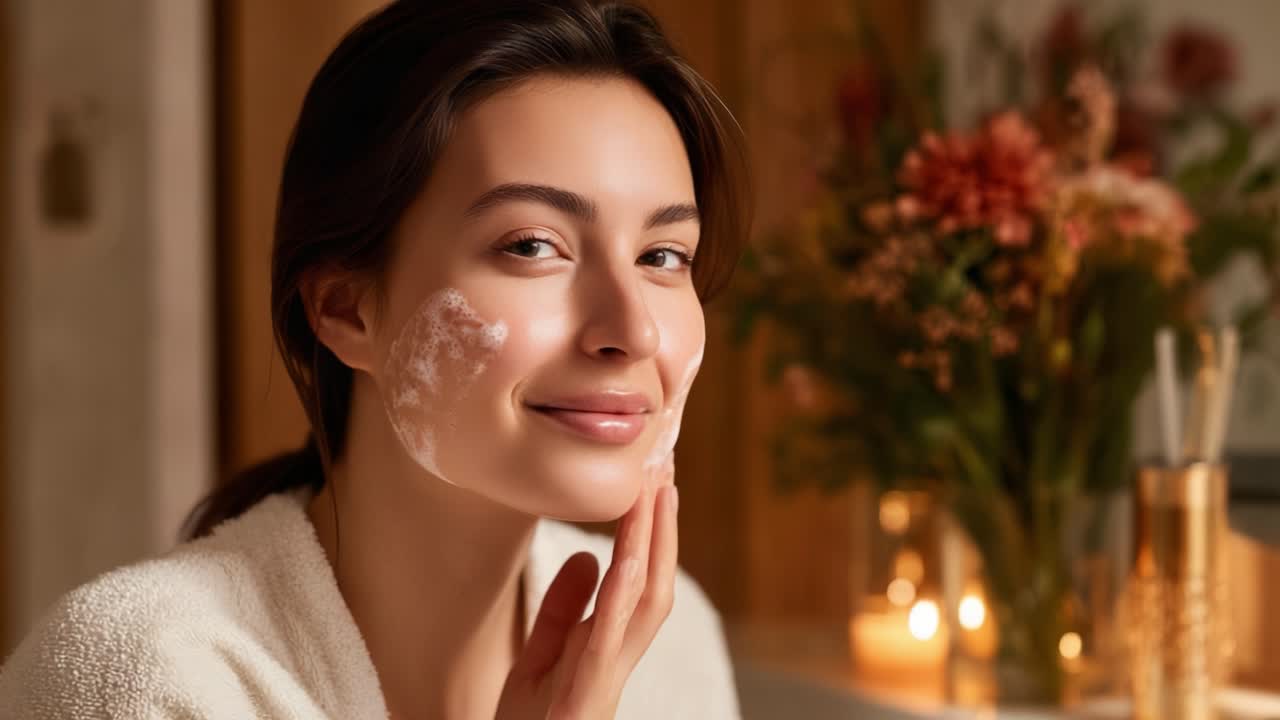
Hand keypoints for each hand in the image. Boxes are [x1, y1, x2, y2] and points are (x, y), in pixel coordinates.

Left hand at [495, 457, 678, 719]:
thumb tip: (589, 553)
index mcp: (603, 655)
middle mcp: (614, 667)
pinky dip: (623, 595)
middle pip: (653, 586)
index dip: (653, 533)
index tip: (653, 480)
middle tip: (663, 467)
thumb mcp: (537, 663)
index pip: (638, 585)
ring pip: (643, 606)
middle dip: (662, 527)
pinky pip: (608, 643)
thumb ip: (564, 611)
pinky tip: (630, 555)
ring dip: (652, 545)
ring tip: (656, 492)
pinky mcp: (584, 704)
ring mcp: (603, 685)